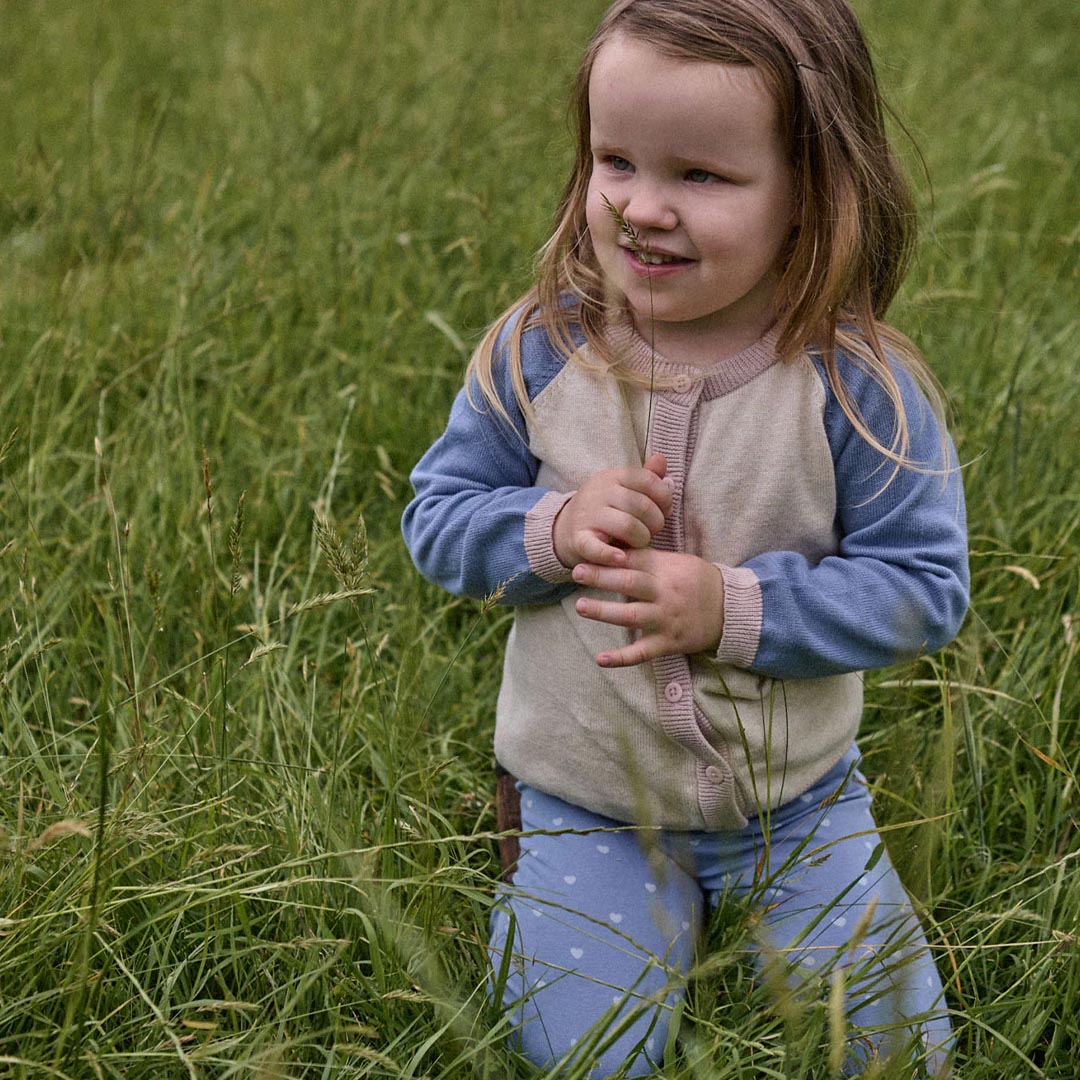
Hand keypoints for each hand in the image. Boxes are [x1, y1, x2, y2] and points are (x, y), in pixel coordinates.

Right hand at [552, 453, 672, 568]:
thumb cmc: (605, 510)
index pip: (647, 479)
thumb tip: (661, 459)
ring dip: (642, 538)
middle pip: (641, 505)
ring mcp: (587, 516)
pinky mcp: (579, 540)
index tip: (664, 510)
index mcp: (613, 476)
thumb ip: (647, 476)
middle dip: (656, 521)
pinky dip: (611, 555)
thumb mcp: (624, 488)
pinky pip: (597, 548)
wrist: (564, 529)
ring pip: (627, 525)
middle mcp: (599, 492)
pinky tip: (621, 558)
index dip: (664, 497)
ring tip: (640, 542)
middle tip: (653, 530)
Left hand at [571, 548, 725, 667]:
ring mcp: (665, 620)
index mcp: (665, 570)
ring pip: (631, 616)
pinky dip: (621, 658)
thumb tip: (613, 548)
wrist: (729, 610)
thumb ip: (647, 559)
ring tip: (580, 606)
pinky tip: (600, 659)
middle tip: (576, 573)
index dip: (608, 557)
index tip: (585, 553)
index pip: (633, 560)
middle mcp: (664, 594)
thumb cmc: (696, 581)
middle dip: (601, 578)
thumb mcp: (677, 562)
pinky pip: (642, 652)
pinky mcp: (668, 643)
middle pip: (629, 583)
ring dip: (604, 612)